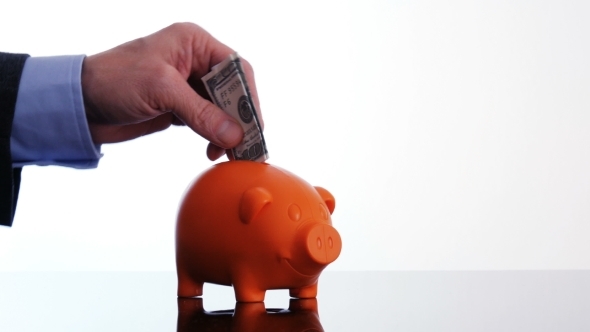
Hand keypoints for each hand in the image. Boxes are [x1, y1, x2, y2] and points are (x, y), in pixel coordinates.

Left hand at [81, 22, 261, 159]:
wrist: (80, 103)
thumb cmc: (113, 80)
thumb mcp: (161, 90)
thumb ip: (201, 112)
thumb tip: (234, 134)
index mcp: (193, 43)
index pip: (236, 68)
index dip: (248, 98)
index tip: (253, 125)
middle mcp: (195, 61)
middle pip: (233, 90)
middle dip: (240, 119)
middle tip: (246, 145)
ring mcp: (188, 85)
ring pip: (223, 109)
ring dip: (228, 131)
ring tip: (229, 152)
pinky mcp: (180, 106)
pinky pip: (208, 121)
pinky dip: (214, 136)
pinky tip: (213, 149)